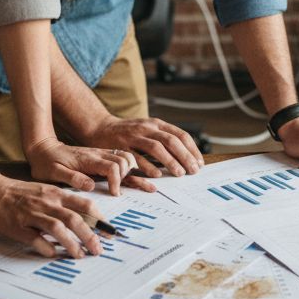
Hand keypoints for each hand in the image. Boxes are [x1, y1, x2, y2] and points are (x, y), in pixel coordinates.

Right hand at [0, 174, 105, 258]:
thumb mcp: (45, 192)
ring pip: (58, 227)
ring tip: (79, 255)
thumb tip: (83, 221)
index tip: (109, 232)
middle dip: (90, 235)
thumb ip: (62, 204)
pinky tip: (52, 254)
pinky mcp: (18, 225)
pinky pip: (35, 238)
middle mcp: (47, 202)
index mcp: (56, 194)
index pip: (84, 204)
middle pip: (75, 218)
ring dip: (71, 243)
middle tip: (98, 249)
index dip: (99, 218)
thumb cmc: (19, 193)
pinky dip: (45, 247)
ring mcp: (32, 214)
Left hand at [24, 138, 137, 195]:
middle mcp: (98, 154)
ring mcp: (100, 154)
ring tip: (138, 184)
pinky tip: (136, 176)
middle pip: (124, 160)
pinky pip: (121, 158)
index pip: (112, 167)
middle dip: (128, 176)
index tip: (114, 194)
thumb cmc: (46, 162)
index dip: (116, 182)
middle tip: (122, 191)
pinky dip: (130, 167)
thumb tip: (91, 185)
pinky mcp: (100, 156)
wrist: (42, 147)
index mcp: (88, 159)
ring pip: (126, 157)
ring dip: (132, 170)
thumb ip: (72, 178)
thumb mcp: (53, 172)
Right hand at [76, 116, 203, 186]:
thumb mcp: (148, 129)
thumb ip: (164, 138)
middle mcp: (147, 128)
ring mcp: (134, 136)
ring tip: (179, 173)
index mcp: (156, 124)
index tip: (199, 163)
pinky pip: (137, 157)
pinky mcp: (121, 146)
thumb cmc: (128, 132)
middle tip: (193, 170)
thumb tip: (187, 154)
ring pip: (156, 147)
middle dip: (185, 156)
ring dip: (170, 161)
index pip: (180, 134)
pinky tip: (157, 175)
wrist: (99, 127)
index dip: (192, 149)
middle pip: (171, 141)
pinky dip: (148, 166)